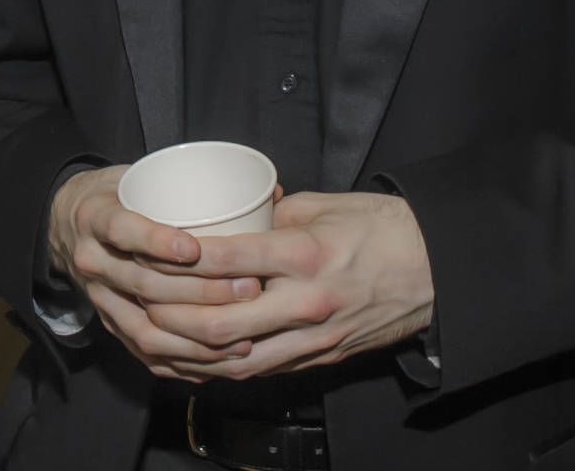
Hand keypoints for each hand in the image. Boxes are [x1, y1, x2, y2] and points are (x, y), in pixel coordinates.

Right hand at [47, 166, 266, 379]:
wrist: (66, 226)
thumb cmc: (117, 197)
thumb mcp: (138, 176)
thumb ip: (194, 186)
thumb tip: (271, 194)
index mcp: (95, 218)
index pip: (123, 231)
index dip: (157, 242)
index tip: (196, 249)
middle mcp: (93, 261)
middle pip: (145, 285)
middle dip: (200, 292)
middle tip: (248, 288)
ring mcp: (100, 300)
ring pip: (146, 328)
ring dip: (197, 334)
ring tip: (243, 334)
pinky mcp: (110, 326)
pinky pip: (145, 353)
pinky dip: (184, 361)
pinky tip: (218, 361)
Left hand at [148, 191, 433, 379]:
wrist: (438, 269)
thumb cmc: (382, 229)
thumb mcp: (323, 205)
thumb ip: (272, 214)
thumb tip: (233, 213)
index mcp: (303, 255)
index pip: (223, 261)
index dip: (175, 259)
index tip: (144, 248)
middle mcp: (304, 302)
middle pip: (219, 324)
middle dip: (169, 316)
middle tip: (136, 300)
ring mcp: (313, 337)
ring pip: (236, 360)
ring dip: (189, 352)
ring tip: (153, 335)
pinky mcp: (321, 357)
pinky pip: (261, 371)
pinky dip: (222, 367)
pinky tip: (193, 357)